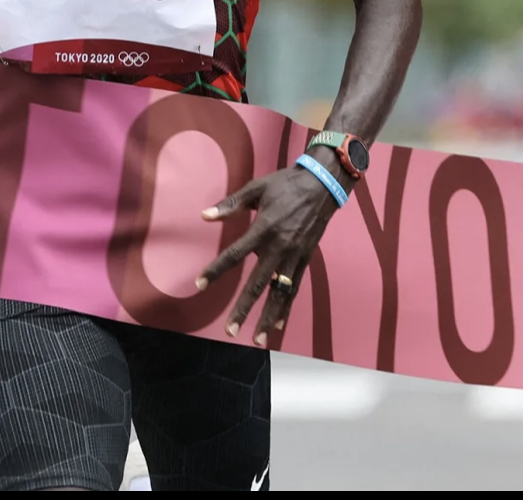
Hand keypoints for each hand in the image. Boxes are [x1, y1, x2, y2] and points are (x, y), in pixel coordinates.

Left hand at [196, 163, 345, 346]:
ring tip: (258, 339)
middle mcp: (279, 247)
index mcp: (264, 228)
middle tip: (230, 330)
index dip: (216, 270)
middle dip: (243, 309)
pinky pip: (294, 288)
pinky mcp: (305, 260)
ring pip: (279, 293)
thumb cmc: (285, 185)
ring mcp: (294, 257)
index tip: (199, 283)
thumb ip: (231, 204)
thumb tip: (204, 215)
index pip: (235, 254)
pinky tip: (278, 324)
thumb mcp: (256, 188)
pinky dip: (286, 307)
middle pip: (258, 284)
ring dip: (268, 317)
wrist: (323, 185)